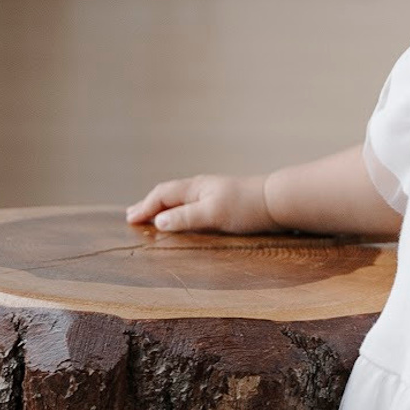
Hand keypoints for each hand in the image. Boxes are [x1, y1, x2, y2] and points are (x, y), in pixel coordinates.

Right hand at [125, 172, 268, 234]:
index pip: (161, 195)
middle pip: (168, 194)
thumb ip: (186, 217)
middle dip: (149, 204)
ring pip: (180, 199)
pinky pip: (192, 205)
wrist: (279, 202)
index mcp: (195, 187)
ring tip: (152, 217)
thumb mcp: (213, 214)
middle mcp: (201, 188)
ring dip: (162, 207)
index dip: (144, 207)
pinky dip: (178, 211)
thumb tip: (158, 221)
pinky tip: (184, 218)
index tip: (130, 220)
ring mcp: (213, 194)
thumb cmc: (247, 207)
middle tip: (132, 216)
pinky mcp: (224, 203)